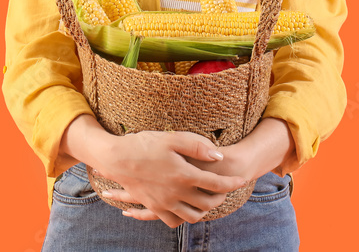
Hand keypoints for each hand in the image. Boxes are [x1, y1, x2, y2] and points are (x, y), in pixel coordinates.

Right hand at [93, 130, 248, 228]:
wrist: (116, 158)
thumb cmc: (144, 144)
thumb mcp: (172, 138)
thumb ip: (197, 146)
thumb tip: (218, 157)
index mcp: (184, 175)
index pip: (216, 184)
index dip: (232, 183)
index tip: (241, 179)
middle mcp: (176, 193)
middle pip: (208, 203)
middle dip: (221, 197)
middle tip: (225, 189)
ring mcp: (164, 202)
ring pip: (193, 216)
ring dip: (205, 210)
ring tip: (209, 199)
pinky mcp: (154, 206)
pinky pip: (174, 220)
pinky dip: (184, 217)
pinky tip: (187, 208)